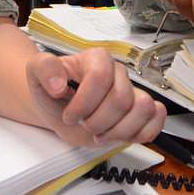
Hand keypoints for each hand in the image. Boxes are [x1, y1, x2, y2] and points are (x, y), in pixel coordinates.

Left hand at [25, 48, 165, 147]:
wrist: (57, 107)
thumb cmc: (51, 89)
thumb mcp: (37, 74)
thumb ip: (44, 69)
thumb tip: (58, 83)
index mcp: (97, 59)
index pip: (101, 76)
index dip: (85, 102)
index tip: (70, 115)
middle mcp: (118, 73)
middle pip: (122, 99)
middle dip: (98, 121)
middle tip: (84, 125)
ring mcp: (132, 91)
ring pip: (144, 108)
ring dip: (119, 130)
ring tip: (101, 133)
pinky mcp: (141, 111)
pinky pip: (157, 118)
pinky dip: (141, 133)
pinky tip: (120, 135)